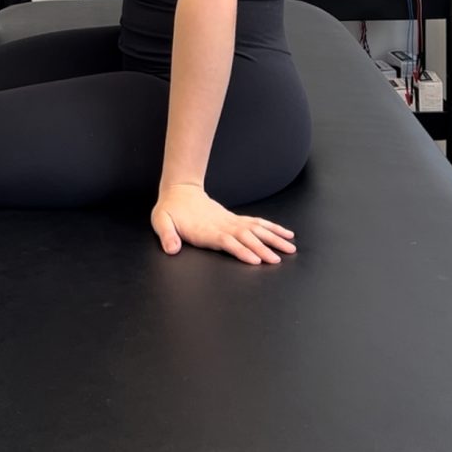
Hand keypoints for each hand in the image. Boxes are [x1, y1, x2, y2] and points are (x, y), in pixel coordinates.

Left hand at [151, 183, 295, 264]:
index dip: (242, 251)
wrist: (179, 191)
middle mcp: (223, 226)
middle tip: (279, 259)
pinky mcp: (235, 220)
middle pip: (247, 237)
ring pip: (257, 229)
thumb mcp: (161, 221)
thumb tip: (171, 249)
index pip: (228, 241)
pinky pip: (257, 224)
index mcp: (207, 230)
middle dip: (264, 248)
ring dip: (274, 238)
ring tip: (291, 247)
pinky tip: (285, 234)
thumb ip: (166, 235)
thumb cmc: (170, 210)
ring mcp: (231, 222)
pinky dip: (272, 228)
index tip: (256, 260)